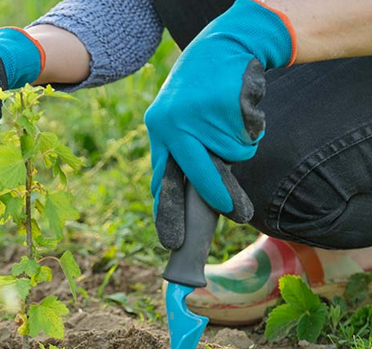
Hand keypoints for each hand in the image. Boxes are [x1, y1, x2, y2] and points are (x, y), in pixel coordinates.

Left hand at [144, 0, 295, 249]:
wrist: (223, 45)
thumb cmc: (200, 90)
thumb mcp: (179, 117)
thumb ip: (181, 152)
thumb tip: (192, 196)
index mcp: (159, 129)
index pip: (163, 178)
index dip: (168, 209)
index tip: (172, 240)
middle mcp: (175, 124)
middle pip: (200, 174)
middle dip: (219, 196)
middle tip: (237, 215)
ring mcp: (201, 114)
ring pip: (233, 154)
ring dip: (240, 145)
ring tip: (230, 117)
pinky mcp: (228, 105)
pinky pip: (250, 135)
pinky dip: (252, 126)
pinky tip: (240, 104)